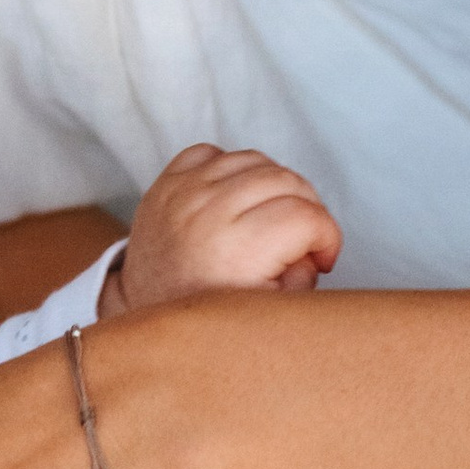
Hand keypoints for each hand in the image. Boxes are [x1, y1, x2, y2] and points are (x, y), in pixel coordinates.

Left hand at [103, 140, 341, 315]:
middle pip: (287, 180)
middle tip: (303, 237)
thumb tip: (313, 247)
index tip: (322, 257)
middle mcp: (209, 213)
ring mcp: (184, 192)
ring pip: (255, 159)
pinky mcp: (165, 183)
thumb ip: (303, 278)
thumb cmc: (207, 315)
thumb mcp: (270, 313)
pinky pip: (212, 153)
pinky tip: (235, 197)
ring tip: (272, 216)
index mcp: (238, 251)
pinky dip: (232, 168)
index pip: (307, 216)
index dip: (328, 236)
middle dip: (308, 208)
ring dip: (275, 184)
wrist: (142, 313)